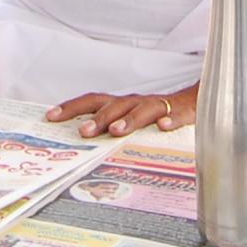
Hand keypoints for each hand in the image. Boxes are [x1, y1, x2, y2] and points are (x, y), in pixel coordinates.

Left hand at [50, 85, 197, 136]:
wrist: (196, 101)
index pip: (92, 101)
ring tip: (116, 131)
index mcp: (120, 105)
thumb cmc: (155, 115)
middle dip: (98, 118)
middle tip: (83, 132)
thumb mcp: (130, 121)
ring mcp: (158, 107)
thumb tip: (79, 146)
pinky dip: (170, 119)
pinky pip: (176, 115)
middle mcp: (135, 103)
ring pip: (141, 110)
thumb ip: (109, 130)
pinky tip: (163, 126)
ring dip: (128, 119)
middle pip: (114, 105)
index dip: (71, 107)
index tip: (50, 116)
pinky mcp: (181, 113)